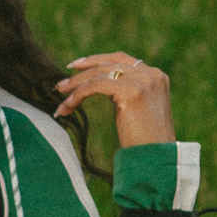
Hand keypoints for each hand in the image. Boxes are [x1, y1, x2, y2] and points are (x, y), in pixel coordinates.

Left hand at [55, 51, 174, 149]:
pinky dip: (78, 94)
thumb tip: (98, 83)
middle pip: (107, 65)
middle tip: (61, 85)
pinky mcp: (131, 91)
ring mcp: (142, 80)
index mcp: (155, 75)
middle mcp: (151, 74)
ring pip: (99, 74)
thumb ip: (125, 91)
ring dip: (76, 87)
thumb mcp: (137, 109)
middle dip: (81, 74)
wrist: (155, 158)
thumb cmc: (145, 141)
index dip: (96, 60)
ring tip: (61, 100)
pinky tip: (68, 106)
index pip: (120, 59)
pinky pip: (96, 86)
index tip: (76, 66)